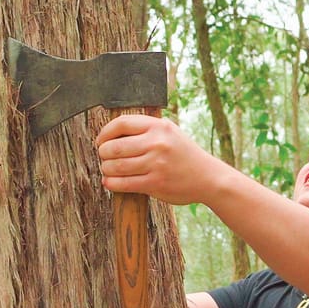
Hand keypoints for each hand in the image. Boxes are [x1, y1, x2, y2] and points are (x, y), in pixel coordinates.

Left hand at [95, 114, 229, 205]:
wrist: (208, 177)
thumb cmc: (185, 155)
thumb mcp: (170, 132)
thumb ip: (147, 130)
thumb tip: (113, 133)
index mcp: (159, 126)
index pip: (121, 123)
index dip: (105, 133)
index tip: (101, 141)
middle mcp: (157, 143)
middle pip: (114, 146)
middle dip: (103, 153)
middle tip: (104, 158)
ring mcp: (156, 164)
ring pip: (116, 166)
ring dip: (106, 169)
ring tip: (107, 170)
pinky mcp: (155, 183)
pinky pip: (123, 183)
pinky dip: (111, 184)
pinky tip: (110, 182)